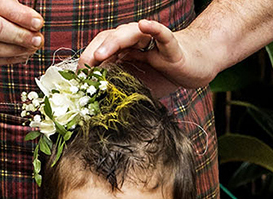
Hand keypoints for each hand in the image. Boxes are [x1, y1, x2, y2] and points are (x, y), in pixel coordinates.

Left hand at [78, 19, 218, 97]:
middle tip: (85, 67)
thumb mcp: (135, 84)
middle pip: (110, 38)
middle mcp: (135, 41)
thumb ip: (117, 86)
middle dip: (94, 52)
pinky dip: (154, 28)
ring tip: (101, 53)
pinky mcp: (172, 46)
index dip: (87, 61)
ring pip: (131, 34)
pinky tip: (145, 24)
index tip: (77, 77)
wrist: (194, 68)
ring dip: (114, 42)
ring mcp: (153, 41)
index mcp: (124, 50)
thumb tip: (92, 100)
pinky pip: (163, 34)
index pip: (101, 49)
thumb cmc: (162, 75)